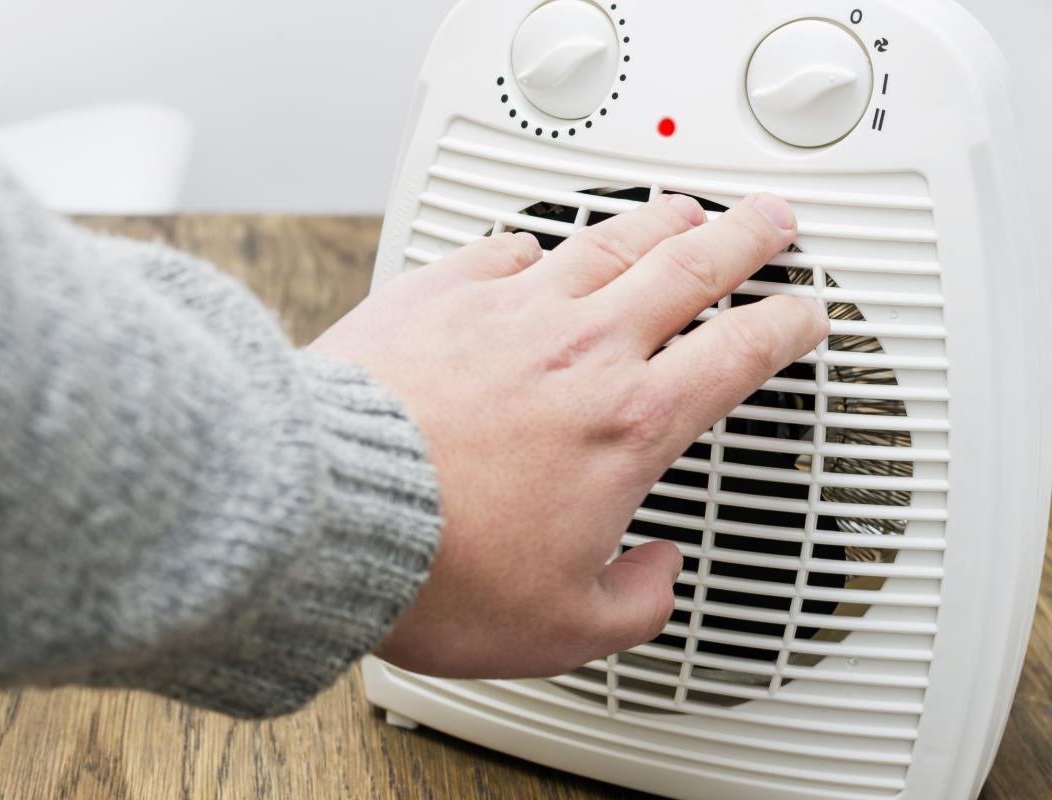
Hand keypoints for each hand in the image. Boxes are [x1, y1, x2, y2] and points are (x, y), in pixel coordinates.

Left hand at [310, 193, 828, 678]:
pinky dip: (537, 248)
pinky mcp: (441, 292)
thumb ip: (634, 603)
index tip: (804, 313)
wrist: (332, 512)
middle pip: (689, 265)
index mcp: (629, 422)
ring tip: (681, 209)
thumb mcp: (560, 627)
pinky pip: (506, 250)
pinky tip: (539, 251)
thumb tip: (657, 576)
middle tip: (770, 219)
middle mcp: (580, 349)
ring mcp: (510, 310)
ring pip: (607, 241)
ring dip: (657, 221)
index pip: (740, 351)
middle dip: (743, 237)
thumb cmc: (439, 568)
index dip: (788, 324)